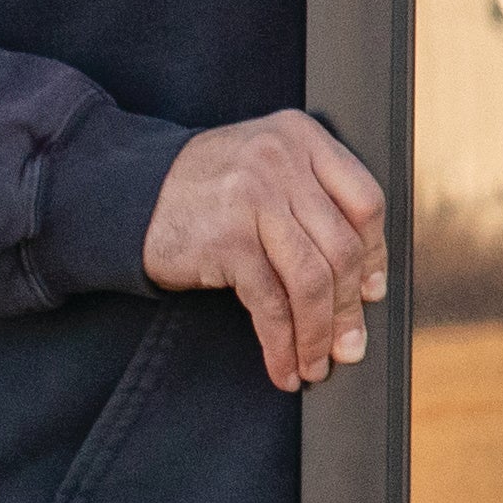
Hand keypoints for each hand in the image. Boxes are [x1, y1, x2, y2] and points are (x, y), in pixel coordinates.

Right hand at [144, 110, 388, 391]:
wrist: (127, 194)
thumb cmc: (204, 188)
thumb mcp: (265, 166)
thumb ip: (311, 197)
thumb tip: (363, 277)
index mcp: (302, 137)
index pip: (365, 201)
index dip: (375, 254)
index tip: (372, 291)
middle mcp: (283, 161)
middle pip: (342, 247)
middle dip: (349, 308)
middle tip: (350, 346)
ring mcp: (254, 198)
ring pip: (311, 280)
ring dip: (318, 334)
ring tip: (315, 364)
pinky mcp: (227, 240)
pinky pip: (271, 303)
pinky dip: (282, 343)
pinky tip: (283, 365)